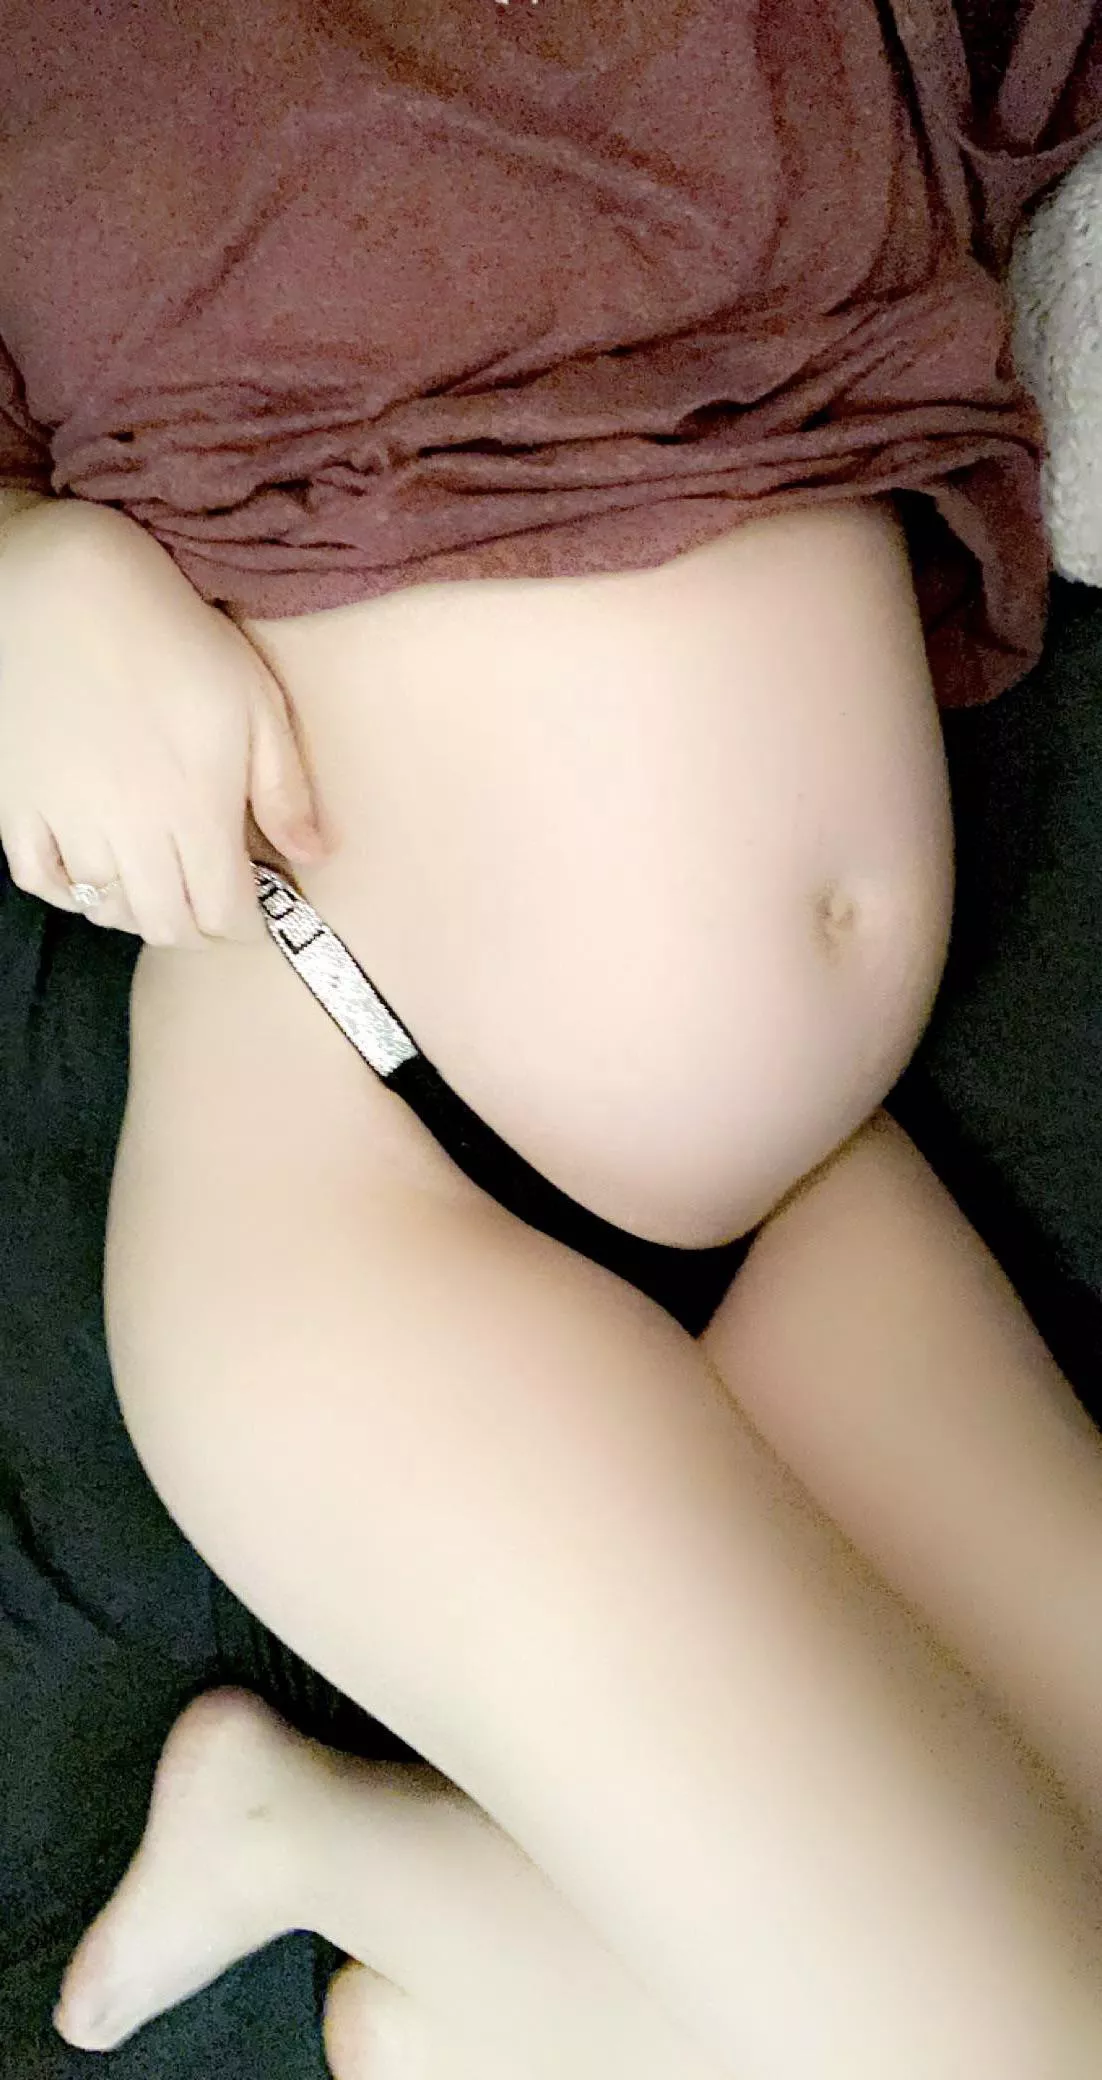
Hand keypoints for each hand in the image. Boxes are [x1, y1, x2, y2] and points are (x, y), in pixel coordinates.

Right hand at [0, 498, 331, 947]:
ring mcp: (67, 822)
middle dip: (197, 927)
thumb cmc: (174, 637)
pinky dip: (69, 893)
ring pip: (105, 910)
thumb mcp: (255, 704)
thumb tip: (314, 856)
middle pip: (166, 926)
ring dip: (138, 910)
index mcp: (195, 813)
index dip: (244, 925)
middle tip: (210, 902)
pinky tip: (92, 872)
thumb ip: (285, 791)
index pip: (222, 916)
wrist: (67, 588)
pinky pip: (40, 881)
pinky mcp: (16, 805)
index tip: (253, 908)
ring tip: (159, 881)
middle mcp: (129, 832)